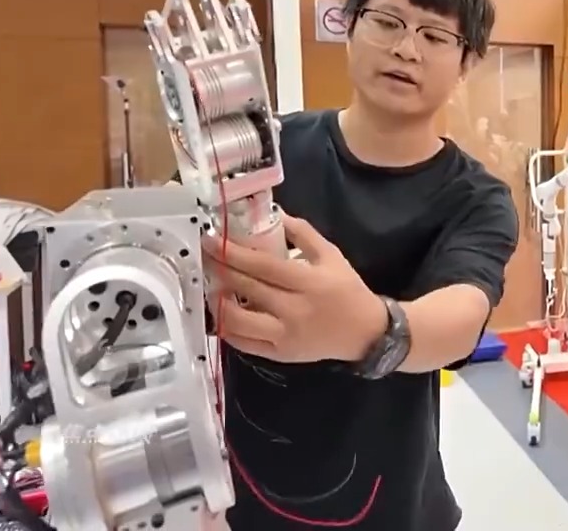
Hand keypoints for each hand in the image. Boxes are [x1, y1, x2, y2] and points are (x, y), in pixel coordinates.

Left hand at [202, 213, 386, 363]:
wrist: (365, 332)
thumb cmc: (347, 289)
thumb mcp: (331, 255)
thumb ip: (303, 233)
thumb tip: (274, 212)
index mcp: (308, 282)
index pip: (262, 266)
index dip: (232, 253)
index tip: (211, 241)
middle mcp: (295, 310)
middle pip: (247, 289)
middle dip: (219, 271)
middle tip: (202, 258)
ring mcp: (285, 336)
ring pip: (239, 321)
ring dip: (218, 303)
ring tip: (210, 288)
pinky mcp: (280, 355)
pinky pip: (245, 344)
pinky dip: (228, 329)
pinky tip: (221, 314)